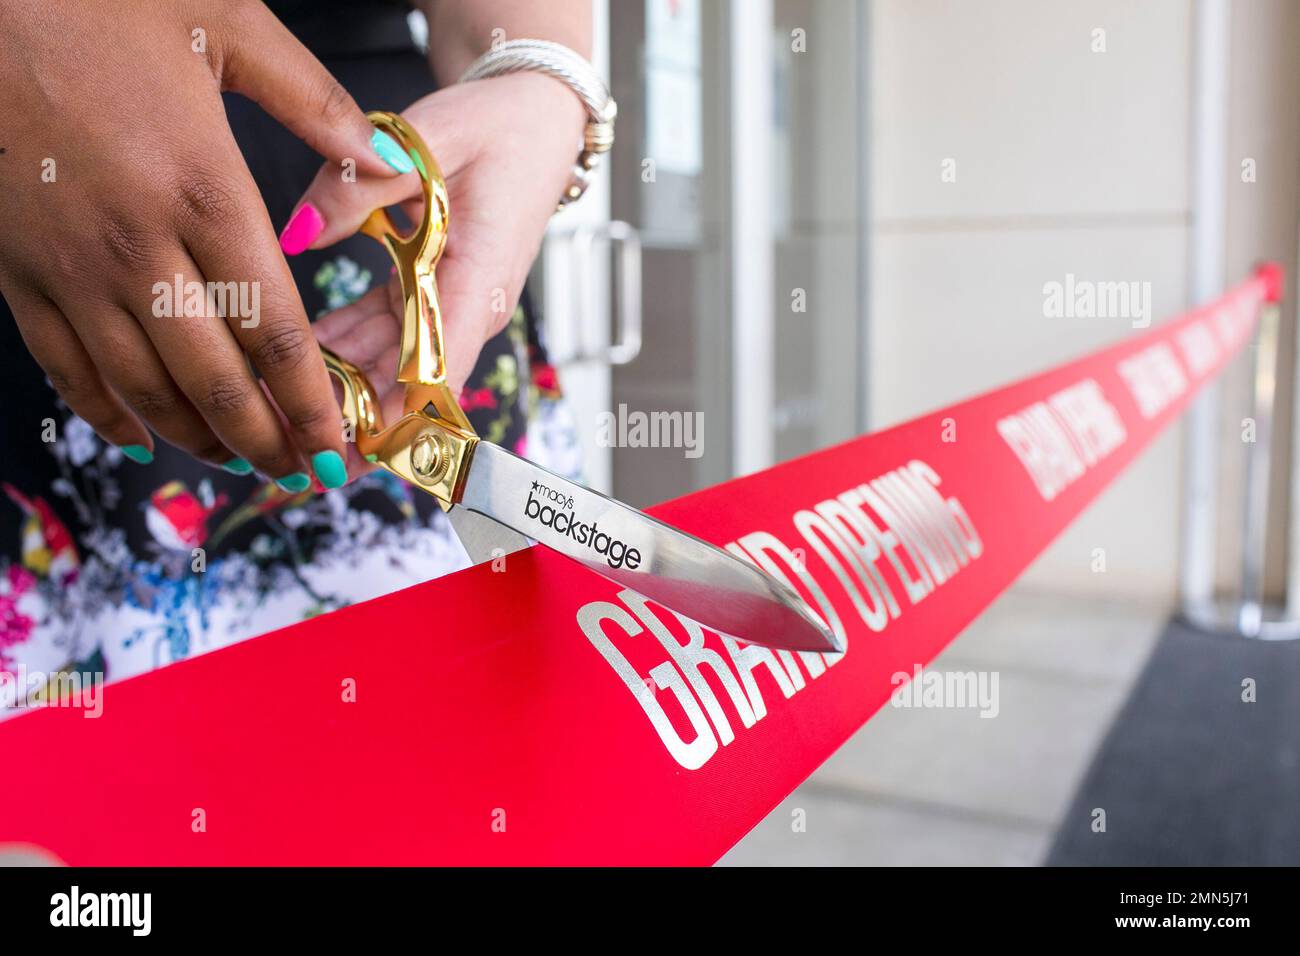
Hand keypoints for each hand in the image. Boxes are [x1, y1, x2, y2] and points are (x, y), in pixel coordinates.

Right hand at [0, 0, 406, 489]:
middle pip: (216, 382)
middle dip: (266, 443)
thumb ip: (313, 102)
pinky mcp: (16, 270)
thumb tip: (383, 159)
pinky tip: (142, 436)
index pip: (276, 335)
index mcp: (207, 193)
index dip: (312, 407)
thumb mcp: (224, 23)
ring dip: (198, 440)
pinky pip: (66, 367)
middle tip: (301, 474)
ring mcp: (73, 268)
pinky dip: (107, 413)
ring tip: (241, 463)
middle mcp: (141, 248)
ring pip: (143, 389)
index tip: (339, 450)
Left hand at [295, 74, 584, 456]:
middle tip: (293, 449)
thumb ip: (363, 181)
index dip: (394, 410)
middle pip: (409, 380)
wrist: (535, 120)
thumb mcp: (432, 136)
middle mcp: (467, 304)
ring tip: (280, 415)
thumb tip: (299, 233)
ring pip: (391, 363)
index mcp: (479, 277)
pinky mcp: (429, 290)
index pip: (439, 363)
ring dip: (342, 390)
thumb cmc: (499, 128)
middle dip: (354, 417)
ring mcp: (448, 302)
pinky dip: (341, 349)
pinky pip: (382, 332)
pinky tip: (294, 362)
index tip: (351, 445)